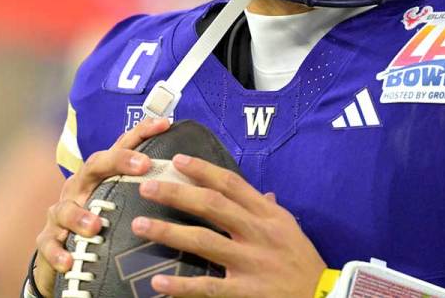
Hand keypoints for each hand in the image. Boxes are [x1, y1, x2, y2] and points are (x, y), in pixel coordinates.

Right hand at [32, 116, 171, 295]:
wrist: (63, 252)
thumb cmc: (101, 223)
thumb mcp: (121, 203)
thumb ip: (145, 192)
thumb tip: (189, 183)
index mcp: (100, 176)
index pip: (120, 148)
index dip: (141, 133)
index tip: (165, 124)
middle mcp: (80, 188)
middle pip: (94, 165)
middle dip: (118, 161)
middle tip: (143, 165)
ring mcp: (61, 213)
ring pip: (65, 208)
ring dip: (79, 215)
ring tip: (95, 225)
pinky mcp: (48, 239)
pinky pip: (49, 243)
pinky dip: (57, 252)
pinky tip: (68, 261)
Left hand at [132, 153, 325, 296]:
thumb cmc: (305, 264)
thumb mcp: (292, 230)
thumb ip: (271, 211)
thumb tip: (262, 194)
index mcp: (269, 215)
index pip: (232, 184)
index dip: (203, 170)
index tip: (177, 160)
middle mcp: (259, 234)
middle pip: (212, 206)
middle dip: (177, 193)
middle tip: (147, 186)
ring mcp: (252, 263)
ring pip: (204, 241)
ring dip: (168, 232)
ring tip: (140, 225)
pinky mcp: (247, 292)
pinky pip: (208, 287)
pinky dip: (182, 285)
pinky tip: (159, 281)